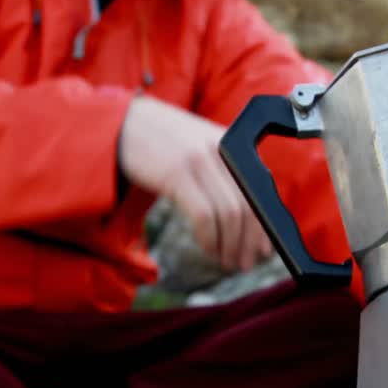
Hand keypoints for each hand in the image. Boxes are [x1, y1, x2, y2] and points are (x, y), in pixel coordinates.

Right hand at [118, 95, 272, 271]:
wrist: (123, 123)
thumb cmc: (162, 142)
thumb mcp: (201, 147)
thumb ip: (224, 170)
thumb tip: (246, 219)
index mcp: (232, 143)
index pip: (259, 190)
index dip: (264, 226)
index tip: (263, 250)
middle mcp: (221, 149)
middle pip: (248, 205)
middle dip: (249, 242)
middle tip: (244, 263)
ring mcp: (199, 160)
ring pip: (229, 213)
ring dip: (229, 245)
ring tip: (225, 261)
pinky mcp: (177, 173)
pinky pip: (204, 215)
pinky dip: (209, 238)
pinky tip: (208, 248)